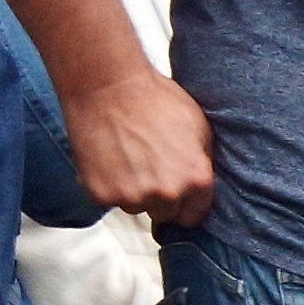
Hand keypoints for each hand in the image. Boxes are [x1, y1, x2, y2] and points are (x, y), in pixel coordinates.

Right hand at [64, 66, 213, 224]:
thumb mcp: (200, 128)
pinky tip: (110, 160)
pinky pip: (109, 200)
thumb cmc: (156, 100)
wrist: (109, 88)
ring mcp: (131, 196)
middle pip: (164, 213)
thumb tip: (203, 184)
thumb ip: (203, 162)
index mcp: (196, 179)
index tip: (178, 198)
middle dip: (159, 198)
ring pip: (135, 206)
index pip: (193, 216)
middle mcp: (166, 193)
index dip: (185, 205)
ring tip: (129, 159)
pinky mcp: (100, 194)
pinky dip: (108, 185)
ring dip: (133, 191)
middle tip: (150, 169)